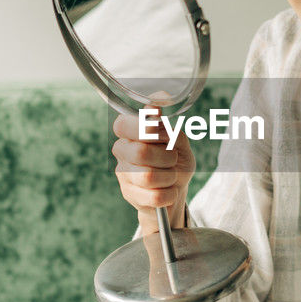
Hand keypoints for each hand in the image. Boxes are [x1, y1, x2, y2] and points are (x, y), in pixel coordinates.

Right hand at [112, 110, 194, 233]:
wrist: (176, 189)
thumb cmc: (175, 161)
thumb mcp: (178, 140)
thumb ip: (166, 124)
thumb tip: (155, 104)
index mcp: (130, 132)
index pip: (122, 125)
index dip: (145, 129)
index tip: (163, 135)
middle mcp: (121, 152)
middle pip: (140, 152)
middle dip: (167, 157)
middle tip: (173, 159)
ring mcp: (123, 174)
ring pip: (148, 177)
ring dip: (170, 176)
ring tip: (171, 176)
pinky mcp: (129, 195)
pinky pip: (155, 196)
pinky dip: (170, 194)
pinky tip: (170, 191)